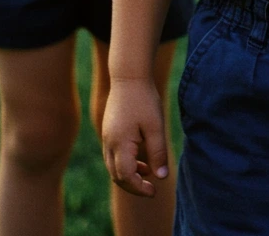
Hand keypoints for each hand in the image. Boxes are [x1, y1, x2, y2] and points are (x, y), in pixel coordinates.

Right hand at [102, 78, 168, 196]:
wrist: (129, 76)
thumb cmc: (144, 100)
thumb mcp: (156, 126)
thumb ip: (158, 152)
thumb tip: (161, 177)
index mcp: (120, 144)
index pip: (126, 177)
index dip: (139, 188)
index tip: (154, 191)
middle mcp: (109, 144)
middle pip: (117, 176)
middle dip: (133, 186)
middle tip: (151, 189)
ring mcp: (107, 138)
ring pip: (113, 167)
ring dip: (129, 175)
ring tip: (148, 173)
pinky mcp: (109, 132)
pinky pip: (113, 156)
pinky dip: (125, 164)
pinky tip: (141, 160)